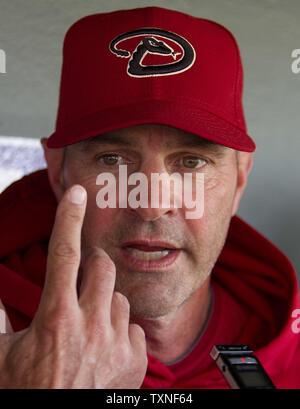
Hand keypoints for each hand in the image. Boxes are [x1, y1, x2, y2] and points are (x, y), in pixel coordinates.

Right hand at [0, 185, 146, 387]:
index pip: (63, 252)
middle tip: (81, 284)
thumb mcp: (0, 355)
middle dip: (92, 268)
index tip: (76, 193)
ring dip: (105, 305)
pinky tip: (105, 351)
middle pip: (102, 267)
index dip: (68, 217)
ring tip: (89, 328)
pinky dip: (120, 333)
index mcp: (55, 318)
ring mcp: (116, 343)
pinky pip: (134, 328)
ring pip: (120, 299)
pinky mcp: (135, 360)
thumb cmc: (25, 393)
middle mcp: (90, 325)